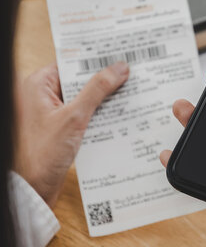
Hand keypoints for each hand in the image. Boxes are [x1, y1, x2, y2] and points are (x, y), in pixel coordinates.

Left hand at [14, 62, 128, 207]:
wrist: (33, 189)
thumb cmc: (41, 154)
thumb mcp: (74, 117)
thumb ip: (97, 90)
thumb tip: (118, 69)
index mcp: (37, 85)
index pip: (72, 64)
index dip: (96, 60)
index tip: (119, 57)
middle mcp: (42, 96)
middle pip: (79, 80)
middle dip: (104, 80)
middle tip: (130, 75)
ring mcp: (51, 113)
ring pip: (84, 97)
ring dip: (103, 99)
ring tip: (128, 94)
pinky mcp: (60, 128)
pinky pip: (83, 113)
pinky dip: (98, 114)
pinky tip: (118, 116)